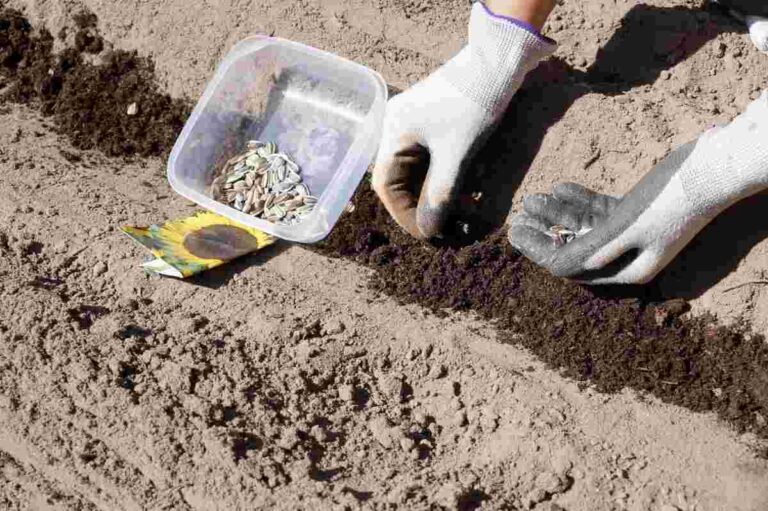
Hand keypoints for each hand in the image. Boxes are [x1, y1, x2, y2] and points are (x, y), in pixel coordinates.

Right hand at [373, 2, 554, 239]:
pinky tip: (466, 193)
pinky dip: (445, 180)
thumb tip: (429, 232)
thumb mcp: (457, 154)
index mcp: (392, 134)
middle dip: (423, 208)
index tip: (430, 236)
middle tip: (447, 231)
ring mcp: (412, 127)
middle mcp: (394, 131)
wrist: (497, 60)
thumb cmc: (473, 103)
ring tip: (462, 215)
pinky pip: (430, 162)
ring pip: (417, 174)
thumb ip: (439, 195)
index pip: (387, 188)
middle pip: (400, 182)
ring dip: (437, 196)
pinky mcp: (431, 126)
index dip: (406, 216)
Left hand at [509, 92, 767, 283]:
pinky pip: (600, 211)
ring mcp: (632, 234)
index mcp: (628, 268)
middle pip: (574, 247)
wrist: (714, 167)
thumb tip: (558, 268)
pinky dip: (580, 200)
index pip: (572, 266)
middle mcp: (628, 256)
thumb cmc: (671, 199)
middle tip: (517, 219)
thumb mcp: (626, 226)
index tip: (517, 235)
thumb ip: (591, 248)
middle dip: (544, 233)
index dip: (541, 252)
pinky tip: (559, 188)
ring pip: (585, 226)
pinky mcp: (636, 212)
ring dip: (557, 213)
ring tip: (531, 199)